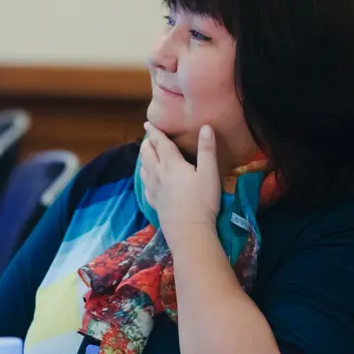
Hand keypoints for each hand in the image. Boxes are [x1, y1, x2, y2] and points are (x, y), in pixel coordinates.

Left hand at [140, 123, 220, 241]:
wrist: (188, 230)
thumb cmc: (202, 200)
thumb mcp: (209, 173)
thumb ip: (207, 150)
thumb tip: (206, 127)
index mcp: (171, 164)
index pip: (160, 143)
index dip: (154, 132)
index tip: (148, 123)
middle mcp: (158, 174)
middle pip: (148, 154)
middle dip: (147, 144)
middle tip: (148, 138)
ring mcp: (154, 189)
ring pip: (144, 169)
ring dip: (144, 158)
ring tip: (146, 154)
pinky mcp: (154, 202)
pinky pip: (145, 186)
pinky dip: (145, 177)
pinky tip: (148, 179)